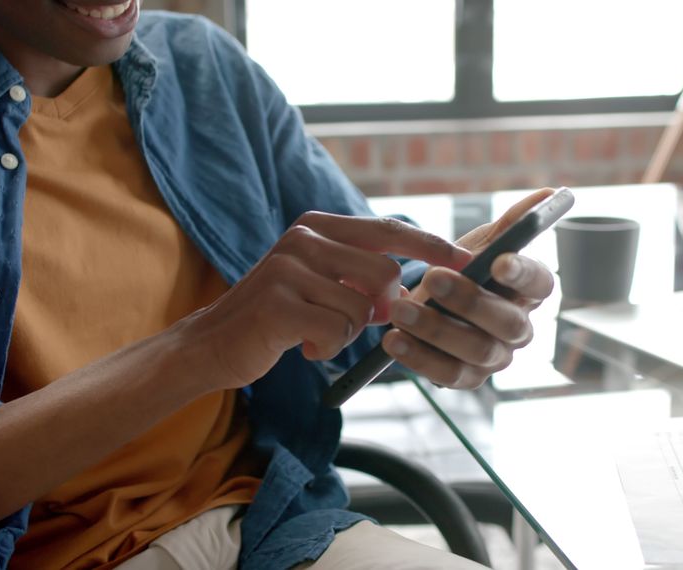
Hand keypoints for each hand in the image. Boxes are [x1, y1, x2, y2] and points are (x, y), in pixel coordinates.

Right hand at [176, 211, 472, 390]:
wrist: (213, 342)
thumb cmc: (275, 315)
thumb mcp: (317, 282)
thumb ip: (358, 275)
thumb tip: (408, 289)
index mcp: (317, 226)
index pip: (388, 230)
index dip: (431, 246)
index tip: (469, 261)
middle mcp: (303, 238)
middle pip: (383, 274)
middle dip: (381, 309)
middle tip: (356, 323)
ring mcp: (287, 269)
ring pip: (360, 308)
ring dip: (347, 333)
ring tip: (316, 332)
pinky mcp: (278, 304)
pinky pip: (336, 331)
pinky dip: (326, 348)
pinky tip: (301, 346)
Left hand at [381, 188, 556, 388]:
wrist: (430, 305)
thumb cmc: (463, 270)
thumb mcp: (482, 244)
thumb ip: (511, 223)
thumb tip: (550, 193)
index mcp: (529, 292)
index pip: (540, 283)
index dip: (522, 273)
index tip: (498, 260)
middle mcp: (519, 329)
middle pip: (506, 322)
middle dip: (468, 300)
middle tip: (432, 277)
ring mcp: (495, 358)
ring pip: (475, 349)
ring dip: (436, 329)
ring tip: (401, 309)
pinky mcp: (466, 378)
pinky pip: (446, 374)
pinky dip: (418, 357)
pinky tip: (393, 340)